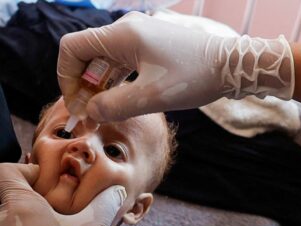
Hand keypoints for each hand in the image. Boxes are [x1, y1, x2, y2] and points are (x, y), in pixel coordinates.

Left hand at [0, 163, 125, 225]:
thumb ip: (105, 203)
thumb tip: (117, 190)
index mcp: (20, 207)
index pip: (6, 172)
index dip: (26, 172)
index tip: (46, 185)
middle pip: (6, 197)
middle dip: (29, 199)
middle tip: (52, 211)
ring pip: (6, 221)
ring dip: (23, 221)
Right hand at [58, 12, 292, 121]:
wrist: (231, 66)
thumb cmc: (194, 77)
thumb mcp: (152, 97)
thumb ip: (115, 106)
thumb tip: (90, 112)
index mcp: (122, 35)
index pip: (73, 48)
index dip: (66, 77)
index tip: (76, 104)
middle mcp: (127, 31)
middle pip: (88, 56)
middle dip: (82, 86)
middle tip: (86, 116)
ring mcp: (139, 39)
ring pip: (105, 62)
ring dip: (98, 87)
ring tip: (98, 114)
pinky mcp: (150, 50)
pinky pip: (122, 65)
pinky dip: (115, 84)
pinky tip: (115, 102)